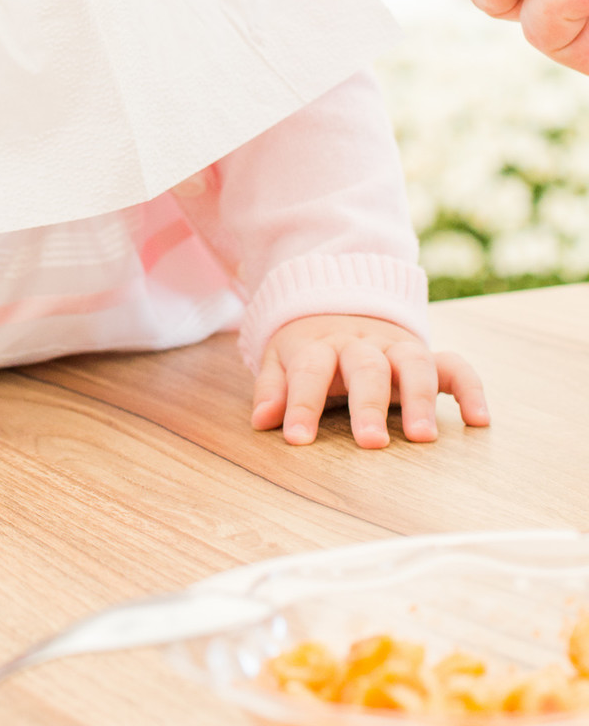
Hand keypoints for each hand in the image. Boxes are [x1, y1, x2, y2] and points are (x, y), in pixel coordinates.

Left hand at [251, 314, 488, 447]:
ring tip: (423, 438)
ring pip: (413, 362)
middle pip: (366, 366)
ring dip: (420, 398)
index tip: (296, 439)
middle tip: (371, 442)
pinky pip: (455, 365)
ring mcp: (397, 347)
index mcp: (320, 344)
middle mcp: (361, 343)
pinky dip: (470, 388)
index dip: (301, 403)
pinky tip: (480, 421)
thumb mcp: (281, 359)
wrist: (340, 300)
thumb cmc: (309, 348)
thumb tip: (263, 421)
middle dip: (369, 404)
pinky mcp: (427, 355)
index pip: (309, 370)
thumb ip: (273, 389)